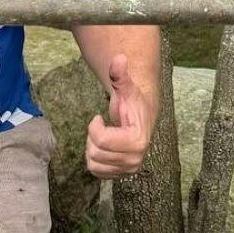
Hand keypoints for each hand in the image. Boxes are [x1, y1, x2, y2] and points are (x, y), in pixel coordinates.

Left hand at [86, 55, 154, 178]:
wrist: (141, 118)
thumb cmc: (132, 102)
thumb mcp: (125, 87)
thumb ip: (120, 75)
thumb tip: (119, 57)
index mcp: (137, 141)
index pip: (100, 140)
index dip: (94, 126)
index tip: (100, 118)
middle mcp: (135, 160)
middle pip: (95, 152)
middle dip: (93, 137)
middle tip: (103, 127)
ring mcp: (128, 169)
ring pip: (93, 163)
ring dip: (92, 148)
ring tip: (104, 137)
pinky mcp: (120, 175)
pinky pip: (95, 171)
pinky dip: (94, 158)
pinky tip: (104, 147)